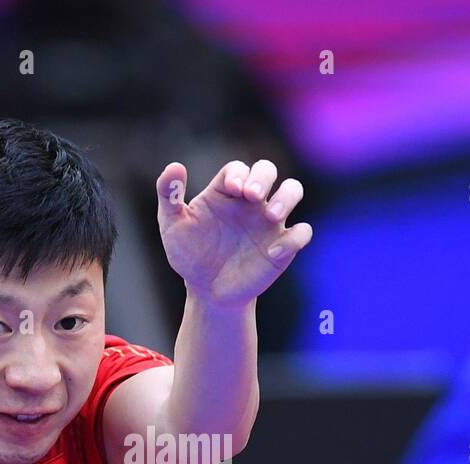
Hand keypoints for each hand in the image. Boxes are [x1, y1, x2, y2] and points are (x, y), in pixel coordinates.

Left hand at [155, 159, 311, 306]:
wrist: (207, 290)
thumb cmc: (190, 254)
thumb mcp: (172, 226)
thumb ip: (168, 195)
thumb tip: (174, 166)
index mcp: (226, 191)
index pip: (238, 169)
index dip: (238, 173)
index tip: (231, 188)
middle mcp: (251, 201)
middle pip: (267, 169)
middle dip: (263, 177)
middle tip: (252, 196)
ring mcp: (269, 221)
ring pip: (293, 190)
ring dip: (287, 197)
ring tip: (271, 215)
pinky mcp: (283, 246)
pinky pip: (301, 233)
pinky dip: (293, 239)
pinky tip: (272, 252)